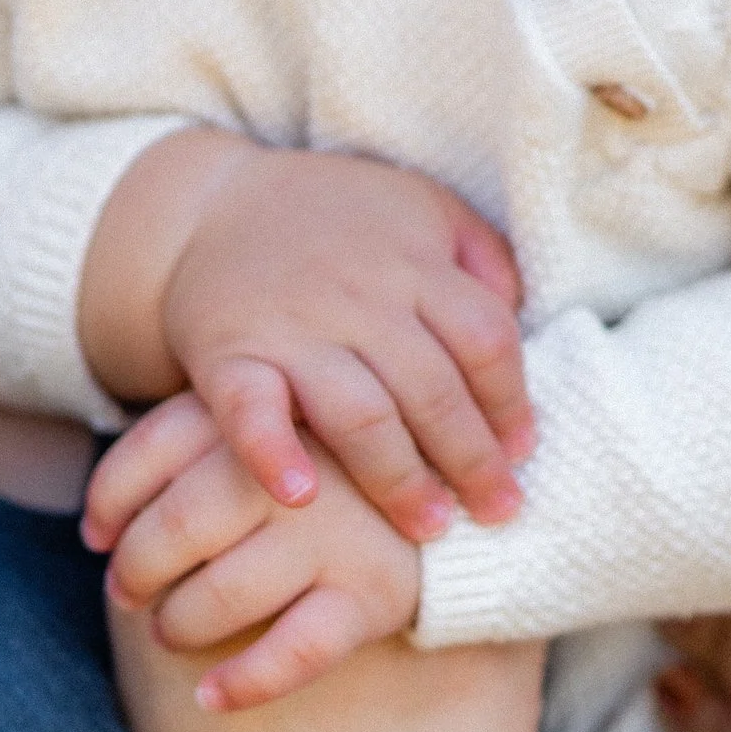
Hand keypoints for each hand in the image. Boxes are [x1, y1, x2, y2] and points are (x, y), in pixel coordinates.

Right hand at [79, 132, 532, 539]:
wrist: (208, 205)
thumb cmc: (335, 219)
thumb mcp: (422, 208)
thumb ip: (480, 258)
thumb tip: (521, 319)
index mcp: (414, 262)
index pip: (484, 340)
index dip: (511, 402)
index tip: (522, 452)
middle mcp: (360, 296)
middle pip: (432, 388)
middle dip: (473, 459)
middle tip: (499, 513)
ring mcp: (292, 327)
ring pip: (359, 412)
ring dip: (400, 477)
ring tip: (431, 527)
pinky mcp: (228, 355)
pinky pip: (249, 410)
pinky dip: (272, 453)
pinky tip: (299, 497)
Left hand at [97, 401, 423, 706]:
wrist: (462, 471)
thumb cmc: (330, 452)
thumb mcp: (264, 416)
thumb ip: (180, 448)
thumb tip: (93, 534)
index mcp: (262, 409)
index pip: (144, 454)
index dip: (106, 504)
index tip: (98, 539)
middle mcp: (296, 465)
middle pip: (174, 528)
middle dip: (136, 571)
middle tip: (128, 593)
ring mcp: (337, 530)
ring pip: (220, 595)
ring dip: (179, 625)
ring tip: (173, 631)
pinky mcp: (375, 589)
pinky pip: (294, 651)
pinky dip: (244, 682)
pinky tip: (212, 696)